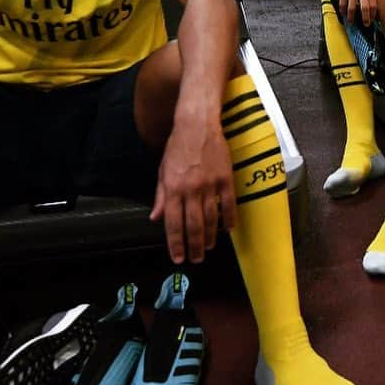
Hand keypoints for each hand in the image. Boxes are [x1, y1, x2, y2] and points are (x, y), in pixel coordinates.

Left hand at [150, 118, 236, 263]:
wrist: (197, 125)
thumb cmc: (177, 147)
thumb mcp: (162, 171)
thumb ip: (160, 196)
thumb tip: (155, 218)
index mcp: (173, 189)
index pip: (173, 223)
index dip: (176, 243)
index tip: (178, 258)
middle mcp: (191, 190)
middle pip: (194, 226)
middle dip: (194, 246)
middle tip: (195, 259)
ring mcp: (210, 185)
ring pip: (211, 218)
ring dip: (210, 236)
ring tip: (208, 248)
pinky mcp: (226, 178)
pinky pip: (229, 204)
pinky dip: (229, 219)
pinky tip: (227, 229)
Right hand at [334, 0, 378, 25]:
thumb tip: (373, 8)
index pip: (374, 5)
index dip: (373, 15)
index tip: (371, 20)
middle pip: (365, 8)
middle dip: (365, 19)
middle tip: (365, 24)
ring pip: (352, 7)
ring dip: (351, 17)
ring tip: (351, 20)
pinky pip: (343, 3)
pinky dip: (343, 10)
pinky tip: (343, 12)